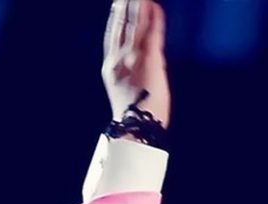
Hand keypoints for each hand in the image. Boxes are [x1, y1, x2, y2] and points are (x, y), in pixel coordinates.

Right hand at [102, 0, 169, 126]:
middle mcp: (120, 58)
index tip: (118, 4)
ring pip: (136, 25)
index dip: (115, 18)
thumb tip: (143, 62)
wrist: (136, 127)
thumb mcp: (125, 90)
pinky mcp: (150, 60)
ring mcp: (134, 57)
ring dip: (140, 7)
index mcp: (111, 66)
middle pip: (123, 25)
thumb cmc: (134, 116)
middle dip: (126, 6)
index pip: (112, 35)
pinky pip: (153, 34)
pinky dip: (155, 19)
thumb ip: (130, 72)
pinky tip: (156, 7)